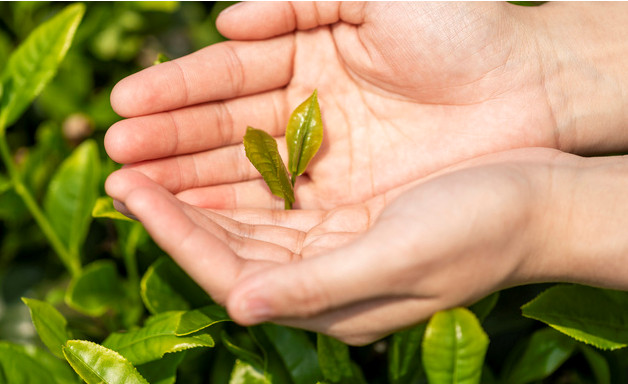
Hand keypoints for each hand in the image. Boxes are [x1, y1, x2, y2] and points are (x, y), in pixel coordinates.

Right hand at [106, 2, 566, 209]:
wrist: (528, 84)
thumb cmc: (462, 27)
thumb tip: (227, 22)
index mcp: (305, 51)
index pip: (227, 75)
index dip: (176, 90)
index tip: (124, 104)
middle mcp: (305, 106)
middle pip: (224, 127)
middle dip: (168, 140)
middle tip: (117, 155)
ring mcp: (322, 154)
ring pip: (242, 170)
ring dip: (189, 179)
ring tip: (135, 189)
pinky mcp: (344, 194)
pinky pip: (280, 204)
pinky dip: (237, 210)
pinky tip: (193, 214)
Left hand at [107, 147, 627, 343]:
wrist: (538, 204)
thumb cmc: (482, 228)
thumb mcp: (401, 256)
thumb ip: (321, 286)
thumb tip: (239, 305)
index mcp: (333, 301)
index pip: (233, 271)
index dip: (178, 233)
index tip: (131, 190)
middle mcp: (325, 281)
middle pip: (229, 250)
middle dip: (175, 213)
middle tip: (124, 172)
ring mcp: (335, 250)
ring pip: (247, 226)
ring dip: (199, 196)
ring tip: (152, 165)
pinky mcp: (348, 221)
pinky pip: (278, 206)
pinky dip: (241, 184)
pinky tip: (216, 161)